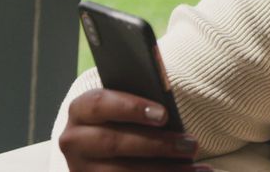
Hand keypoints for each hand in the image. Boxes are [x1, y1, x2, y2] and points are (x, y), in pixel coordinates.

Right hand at [58, 88, 210, 170]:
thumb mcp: (128, 107)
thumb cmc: (126, 118)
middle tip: (191, 145)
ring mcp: (82, 169)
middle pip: (114, 143)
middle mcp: (74, 141)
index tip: (164, 115)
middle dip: (157, 145)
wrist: (103, 145)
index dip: (132, 108)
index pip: (100, 104)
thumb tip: (167, 112)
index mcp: (81, 110)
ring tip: (195, 167)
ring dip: (164, 171)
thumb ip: (142, 105)